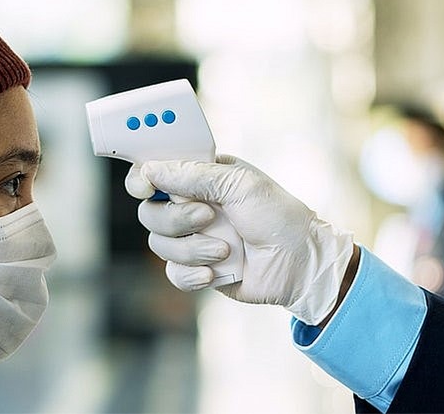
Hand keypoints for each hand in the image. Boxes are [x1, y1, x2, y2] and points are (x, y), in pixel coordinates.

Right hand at [125, 155, 353, 324]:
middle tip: (208, 218)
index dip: (142, 179)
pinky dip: (192, 274)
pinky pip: (172, 272)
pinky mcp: (196, 268)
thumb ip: (192, 175)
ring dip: (192, 249)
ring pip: (158, 244)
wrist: (300, 266)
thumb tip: (150, 170)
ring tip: (224, 250)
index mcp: (200, 178)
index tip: (145, 187)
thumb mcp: (239, 184)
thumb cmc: (278, 217)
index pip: (154, 173)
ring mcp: (192, 238)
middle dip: (176, 219)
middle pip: (149, 212)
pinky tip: (216, 272)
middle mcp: (191, 206)